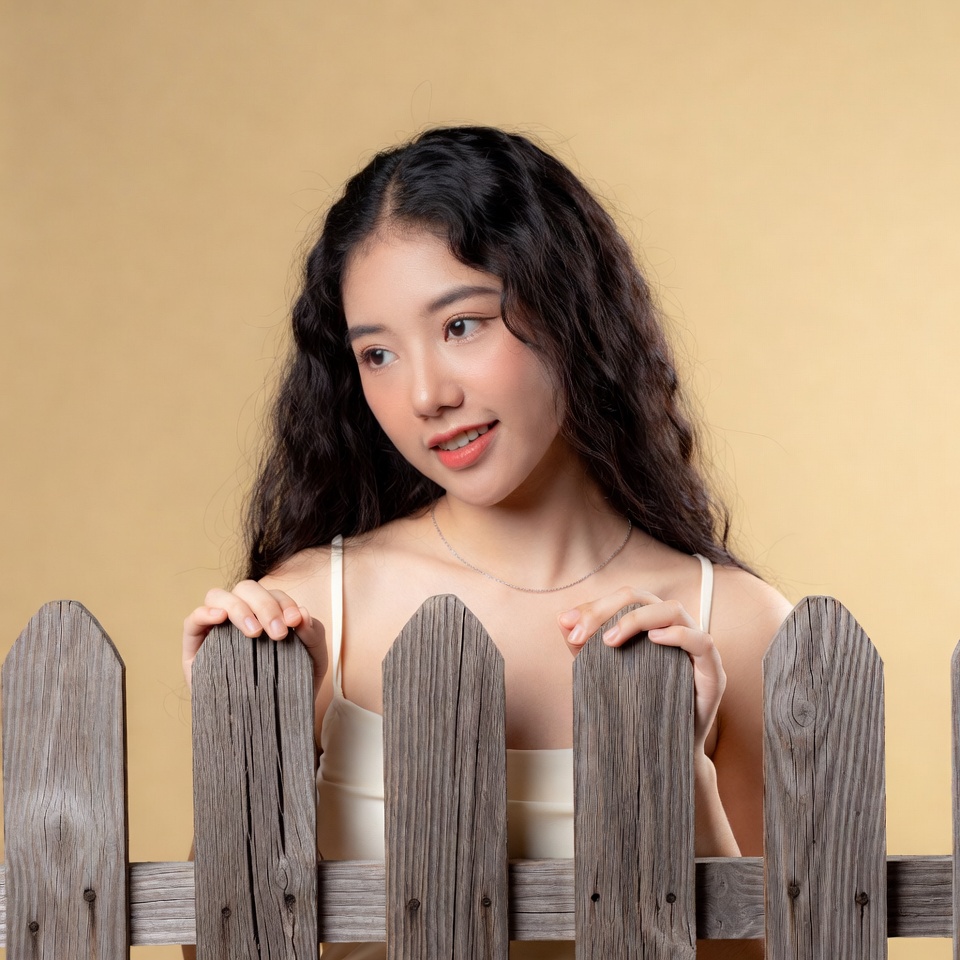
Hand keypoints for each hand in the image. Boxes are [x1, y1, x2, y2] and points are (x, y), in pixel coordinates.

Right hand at [182, 581, 326, 692]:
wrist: (269, 724)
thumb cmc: (290, 686)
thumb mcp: (312, 661)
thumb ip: (313, 635)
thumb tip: (302, 613)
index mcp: (266, 614)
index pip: (272, 594)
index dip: (284, 602)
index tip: (295, 621)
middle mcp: (239, 617)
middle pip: (245, 589)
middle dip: (265, 606)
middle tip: (278, 633)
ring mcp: (215, 630)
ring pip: (218, 596)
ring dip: (239, 608)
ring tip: (254, 633)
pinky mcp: (194, 648)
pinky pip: (192, 620)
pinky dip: (204, 613)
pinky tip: (219, 619)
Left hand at [558, 586, 724, 752]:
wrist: (660, 754)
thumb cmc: (635, 709)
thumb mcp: (601, 674)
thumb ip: (583, 647)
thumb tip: (562, 618)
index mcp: (650, 626)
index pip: (625, 600)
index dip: (595, 607)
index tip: (569, 628)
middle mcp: (674, 630)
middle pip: (644, 598)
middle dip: (607, 610)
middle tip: (581, 635)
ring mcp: (695, 649)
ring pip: (673, 610)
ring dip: (637, 619)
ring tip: (610, 641)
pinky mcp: (712, 672)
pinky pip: (702, 641)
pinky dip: (678, 635)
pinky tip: (654, 640)